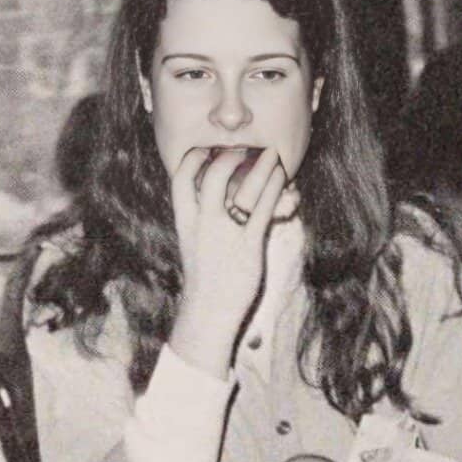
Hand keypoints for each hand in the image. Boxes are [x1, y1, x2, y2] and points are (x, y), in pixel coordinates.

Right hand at [169, 146, 286, 376]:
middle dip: (229, 156)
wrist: (209, 311)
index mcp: (185, 221)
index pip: (179, 178)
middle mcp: (203, 223)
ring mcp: (225, 233)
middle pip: (211, 176)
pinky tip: (282, 181)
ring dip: (260, 168)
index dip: (192, 159)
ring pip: (242, 189)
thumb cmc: (206, 275)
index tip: (206, 149)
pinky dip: (274, 190)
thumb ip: (204, 217)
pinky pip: (263, 209)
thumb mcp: (195, 242)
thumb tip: (224, 195)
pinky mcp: (248, 245)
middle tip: (243, 149)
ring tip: (271, 156)